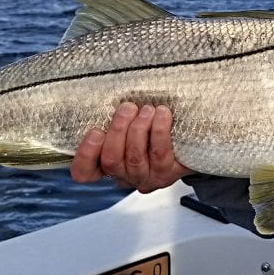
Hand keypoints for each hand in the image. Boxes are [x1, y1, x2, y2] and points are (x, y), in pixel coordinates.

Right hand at [71, 102, 190, 192]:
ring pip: (134, 158)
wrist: (188, 140)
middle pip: (111, 160)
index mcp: (106, 164)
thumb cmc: (151, 124)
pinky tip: (162, 114)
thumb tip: (108, 97)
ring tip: (147, 110)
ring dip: (139, 129)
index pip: (85, 172)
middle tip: (127, 108)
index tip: (95, 131)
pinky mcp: (166, 174)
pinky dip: (159, 130)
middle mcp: (123, 175)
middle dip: (118, 131)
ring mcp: (145, 177)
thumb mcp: (128, 120)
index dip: (86, 155)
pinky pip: (159, 153)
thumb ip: (115, 117)